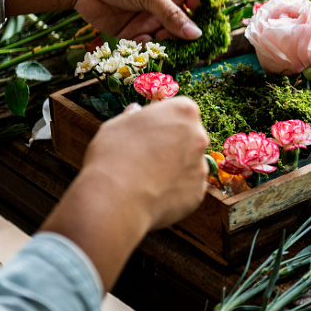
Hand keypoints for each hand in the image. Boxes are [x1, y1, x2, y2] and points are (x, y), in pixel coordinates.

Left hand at [5, 0, 202, 41]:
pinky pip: (147, 45)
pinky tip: (146, 48)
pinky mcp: (133, 32)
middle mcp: (164, 3)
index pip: (197, 3)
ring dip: (169, 46)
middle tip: (194, 52)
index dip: (205, 18)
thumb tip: (197, 35)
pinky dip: (148, 49)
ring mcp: (149, 18)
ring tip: (169, 52)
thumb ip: (172, 16)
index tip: (212, 34)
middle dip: (187, 38)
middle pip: (184, 25)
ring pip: (167, 38)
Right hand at [40, 96, 208, 289]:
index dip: (160, 123)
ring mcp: (201, 167)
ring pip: (187, 166)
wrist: (112, 200)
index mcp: (183, 111)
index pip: (179, 110)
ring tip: (141, 182)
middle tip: (142, 160)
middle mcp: (199, 136)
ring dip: (170, 171)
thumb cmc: (109, 156)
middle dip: (169, 146)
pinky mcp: (198, 195)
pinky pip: (186, 190)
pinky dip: (171, 194)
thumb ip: (132, 119)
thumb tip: (136, 115)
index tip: (145, 135)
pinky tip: (148, 198)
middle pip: (187, 137)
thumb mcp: (114, 127)